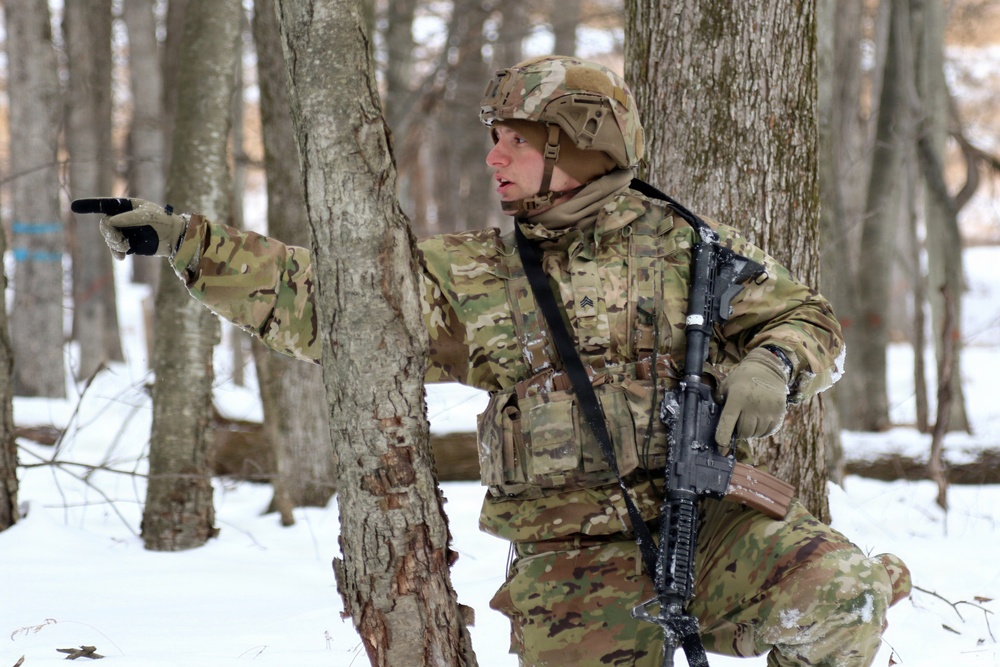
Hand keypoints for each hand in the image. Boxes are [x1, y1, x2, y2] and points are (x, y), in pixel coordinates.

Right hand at [71, 198, 186, 259]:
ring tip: (126, 247)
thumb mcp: (147, 216)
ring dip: (114, 243)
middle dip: (109, 233)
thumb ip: (129, 218)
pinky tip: (122, 257)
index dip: (89, 205)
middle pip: (104, 224)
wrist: (175, 238)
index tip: (74, 206)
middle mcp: (122, 217)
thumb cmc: (163, 221)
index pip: (104, 204)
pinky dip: (116, 252)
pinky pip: (115, 248)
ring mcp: (124, 231)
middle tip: (120, 241)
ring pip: (108, 237)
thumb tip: (111, 221)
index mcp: (126, 206)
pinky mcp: (128, 243)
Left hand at [714, 347, 788, 446]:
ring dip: (748, 432)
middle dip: (737, 432)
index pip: (728, 420)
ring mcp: (768, 411)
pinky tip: (758, 420)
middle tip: (736, 423)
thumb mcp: (727, 384)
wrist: (769, 370)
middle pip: (742, 431)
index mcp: (738, 397)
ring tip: (747, 418)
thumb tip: (712, 421)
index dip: (723, 435)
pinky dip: (760, 431)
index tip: (720, 445)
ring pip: (754, 434)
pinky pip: (766, 433)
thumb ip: (719, 400)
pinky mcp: (779, 415)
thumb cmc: (743, 379)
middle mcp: (754, 405)